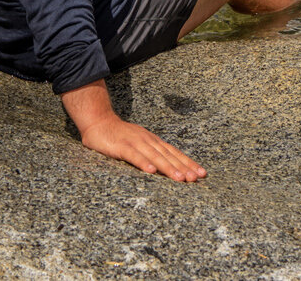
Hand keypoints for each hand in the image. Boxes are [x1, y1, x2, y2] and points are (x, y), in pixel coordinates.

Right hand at [79, 111, 205, 181]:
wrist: (99, 122)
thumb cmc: (120, 137)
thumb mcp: (139, 144)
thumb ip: (152, 154)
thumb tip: (169, 169)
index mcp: (153, 141)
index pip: (174, 153)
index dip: (188, 162)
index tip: (201, 173)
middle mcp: (148, 140)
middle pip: (168, 155)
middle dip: (183, 167)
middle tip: (196, 179)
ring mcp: (135, 142)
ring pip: (155, 156)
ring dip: (168, 168)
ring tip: (180, 179)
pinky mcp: (121, 146)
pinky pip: (134, 155)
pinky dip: (143, 163)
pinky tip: (151, 171)